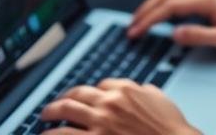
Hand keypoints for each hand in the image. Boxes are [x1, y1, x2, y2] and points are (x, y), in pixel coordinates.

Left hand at [40, 78, 198, 134]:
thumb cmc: (171, 129)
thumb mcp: (162, 101)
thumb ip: (148, 92)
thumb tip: (143, 89)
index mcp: (125, 90)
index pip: (101, 85)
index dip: (92, 93)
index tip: (87, 99)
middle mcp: (109, 102)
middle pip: (77, 94)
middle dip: (63, 98)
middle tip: (56, 105)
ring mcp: (101, 123)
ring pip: (66, 111)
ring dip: (51, 112)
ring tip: (44, 117)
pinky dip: (52, 134)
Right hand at [127, 0, 215, 53]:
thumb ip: (199, 36)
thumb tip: (173, 33)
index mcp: (206, 1)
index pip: (169, 6)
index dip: (150, 18)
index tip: (136, 31)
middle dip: (145, 9)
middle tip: (131, 27)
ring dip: (152, 5)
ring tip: (139, 21)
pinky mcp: (204, 3)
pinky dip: (162, 6)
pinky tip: (158, 18)